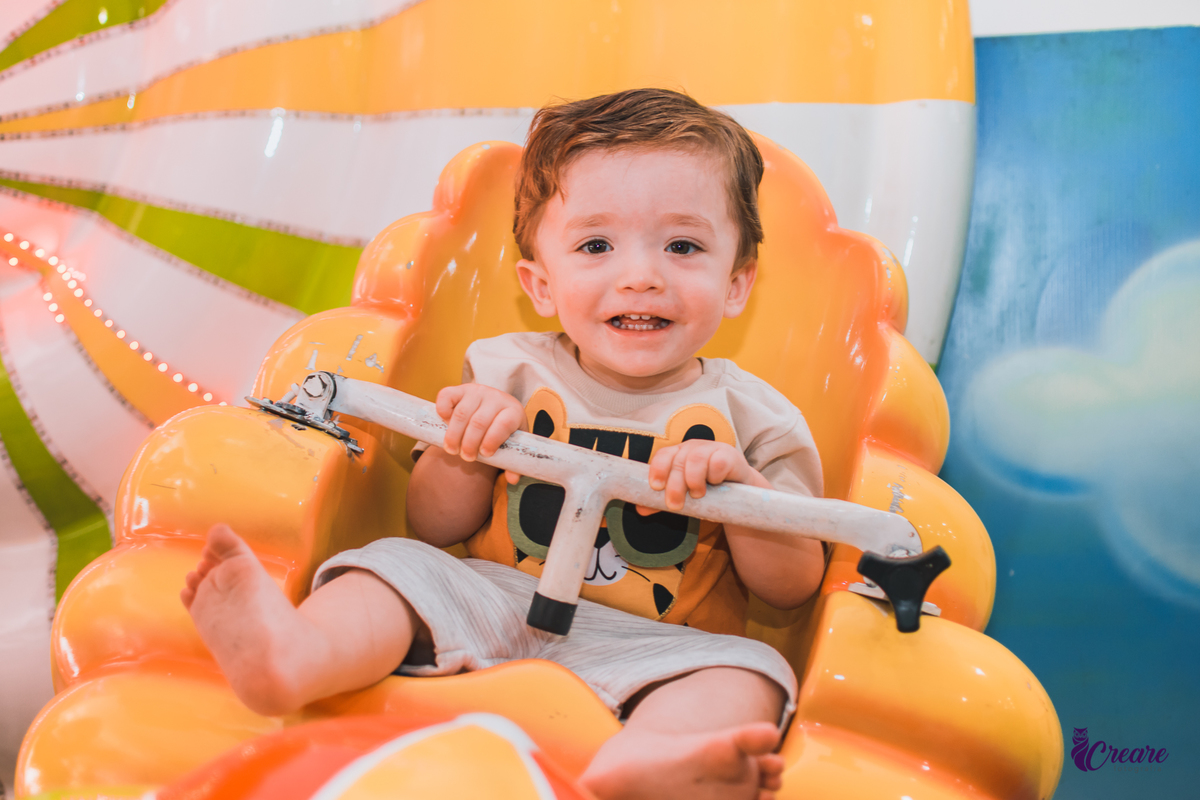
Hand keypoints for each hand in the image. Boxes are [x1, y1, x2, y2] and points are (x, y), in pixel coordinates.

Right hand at [435, 383, 525, 482]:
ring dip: (454, 434)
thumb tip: (512, 480)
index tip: (485, 454)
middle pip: (479, 422)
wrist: (495, 406)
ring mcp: (476, 391)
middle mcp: (495, 398)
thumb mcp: (513, 443)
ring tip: (452, 450)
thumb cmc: (503, 428)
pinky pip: (447, 396)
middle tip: (466, 457)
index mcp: (512, 411)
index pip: (503, 424)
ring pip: (461, 413)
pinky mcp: (459, 389)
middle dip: (469, 443)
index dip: (492, 440)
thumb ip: (513, 462)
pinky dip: (442, 410)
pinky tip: (444, 423)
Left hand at [642, 440, 766, 512]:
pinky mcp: (729, 456)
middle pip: (678, 462)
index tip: (656, 487)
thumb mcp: (684, 495)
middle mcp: (693, 448)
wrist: (738, 490)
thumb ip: (662, 502)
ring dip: (693, 480)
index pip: (663, 455)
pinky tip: (715, 483)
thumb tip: (640, 509)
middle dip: (674, 486)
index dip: (657, 469)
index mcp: (678, 454)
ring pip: (696, 459)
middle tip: (675, 505)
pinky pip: (718, 463)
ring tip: (697, 495)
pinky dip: (714, 476)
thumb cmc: (706, 490)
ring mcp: (711, 449)